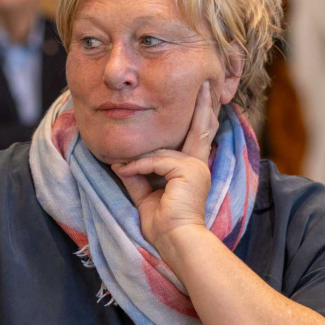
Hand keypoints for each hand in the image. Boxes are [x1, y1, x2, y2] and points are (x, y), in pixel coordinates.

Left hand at [112, 82, 217, 254]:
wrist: (176, 241)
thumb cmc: (164, 225)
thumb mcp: (147, 194)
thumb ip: (139, 175)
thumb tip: (122, 163)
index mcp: (193, 170)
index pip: (197, 138)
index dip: (199, 119)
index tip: (203, 100)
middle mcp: (199, 164)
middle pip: (201, 128)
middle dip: (202, 104)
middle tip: (204, 83)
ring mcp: (196, 166)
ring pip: (161, 151)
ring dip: (137, 160)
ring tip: (119, 167)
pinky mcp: (188, 170)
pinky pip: (155, 160)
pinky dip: (137, 166)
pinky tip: (123, 171)